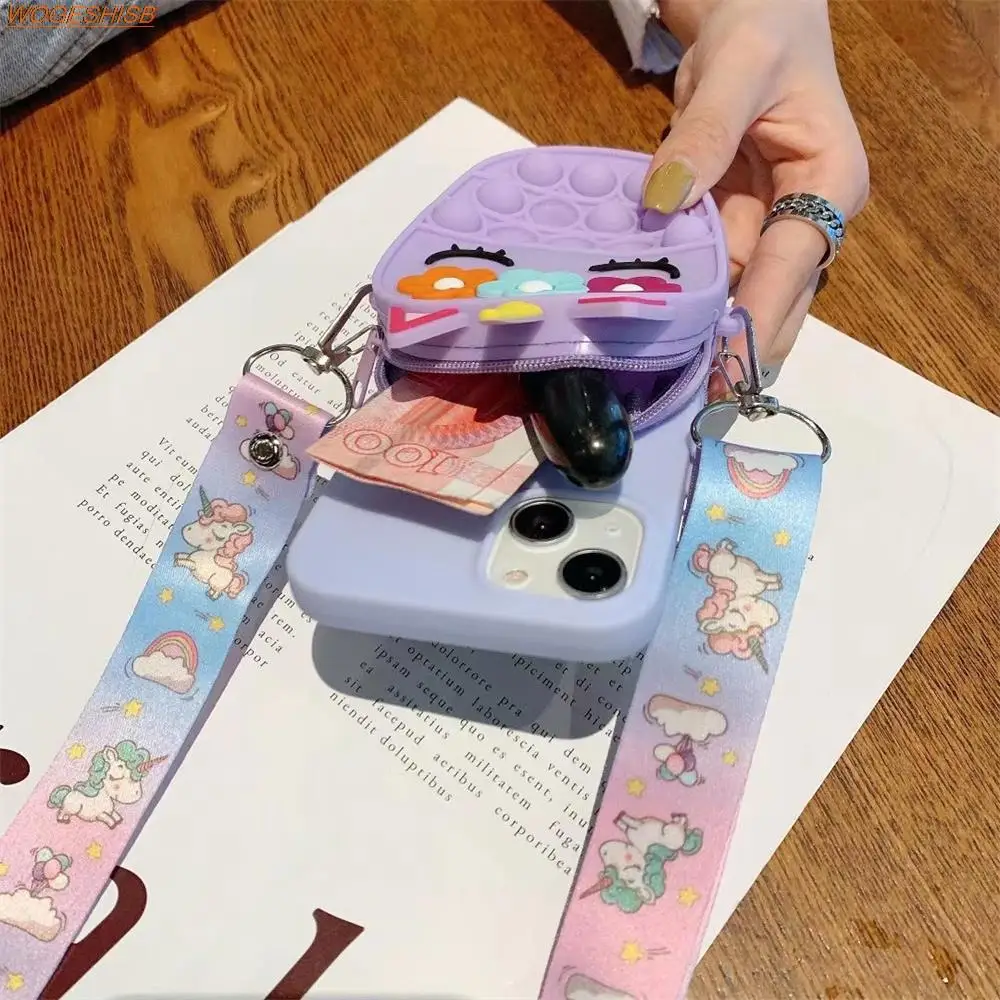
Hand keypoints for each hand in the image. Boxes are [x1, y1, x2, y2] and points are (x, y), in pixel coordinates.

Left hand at [642, 0, 869, 399]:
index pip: (793, 260)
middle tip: (701, 399)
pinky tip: (656, 330)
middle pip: (776, 296)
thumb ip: (704, 132)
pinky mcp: (734, 224)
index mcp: (831, 180)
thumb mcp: (737, 67)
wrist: (751, 13)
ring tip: (675, 381)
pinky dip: (685, 298)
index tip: (731, 364)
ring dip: (709, 333)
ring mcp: (769, 224)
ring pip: (739, 293)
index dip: (760, 315)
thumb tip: (665, 197)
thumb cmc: (763, 28)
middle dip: (741, 347)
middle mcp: (806, 214)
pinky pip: (709, 269)